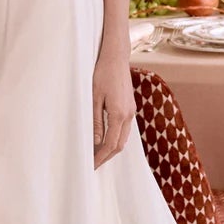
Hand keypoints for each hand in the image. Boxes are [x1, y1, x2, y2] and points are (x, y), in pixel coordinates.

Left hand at [92, 51, 135, 167]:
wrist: (116, 57)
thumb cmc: (102, 74)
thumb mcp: (94, 97)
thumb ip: (96, 121)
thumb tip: (96, 141)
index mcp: (119, 114)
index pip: (110, 144)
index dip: (101, 157)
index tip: (91, 165)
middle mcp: (128, 115)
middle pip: (120, 144)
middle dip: (107, 156)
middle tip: (93, 164)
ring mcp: (131, 110)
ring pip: (124, 137)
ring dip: (111, 147)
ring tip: (97, 153)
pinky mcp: (130, 106)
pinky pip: (125, 128)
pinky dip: (116, 137)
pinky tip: (105, 137)